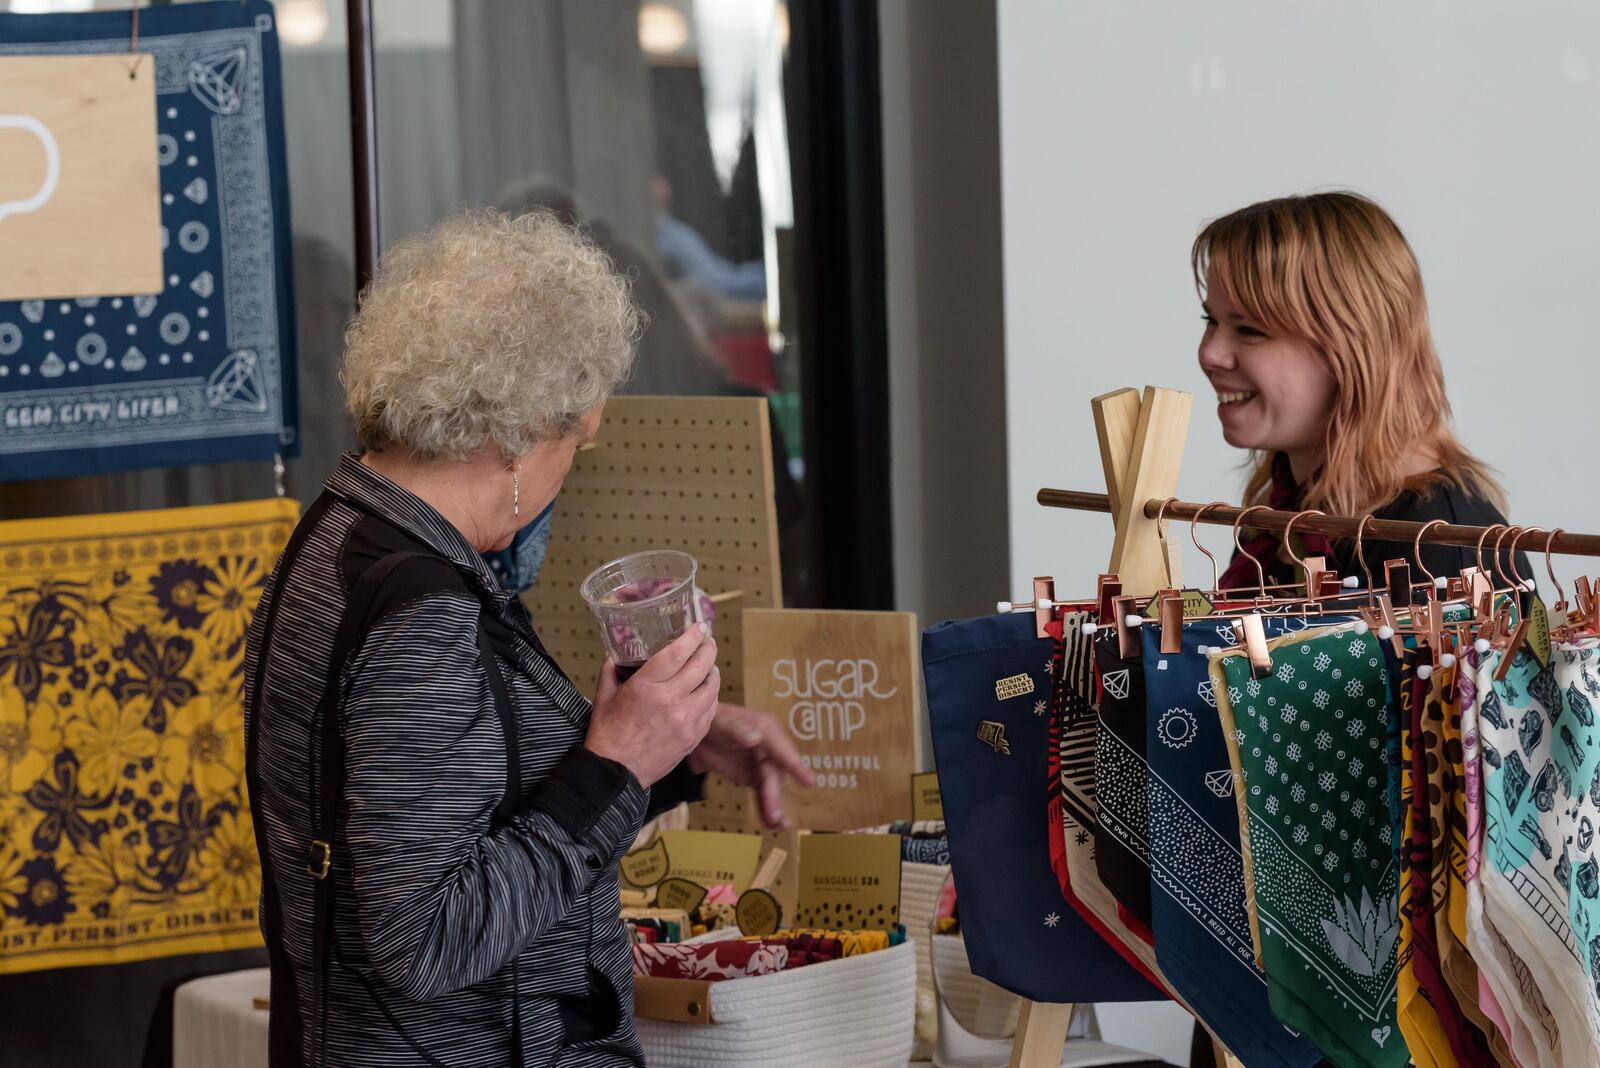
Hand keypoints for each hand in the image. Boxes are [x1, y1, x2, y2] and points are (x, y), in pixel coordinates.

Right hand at [585, 625, 719, 787]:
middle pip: (701, 665)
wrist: (616, 772)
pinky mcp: (693, 736)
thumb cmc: (608, 734)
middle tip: (708, 641)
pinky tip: (706, 691)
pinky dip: (711, 696)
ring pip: (712, 687)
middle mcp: (670, 700)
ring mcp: (685, 720)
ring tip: (709, 665)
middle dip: (708, 648)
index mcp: (646, 686)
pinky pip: (711, 709)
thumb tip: (616, 653)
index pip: (678, 652)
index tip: (698, 627)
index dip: (692, 636)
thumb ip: (611, 669)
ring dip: (713, 671)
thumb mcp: (603, 696)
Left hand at [688, 703, 814, 827]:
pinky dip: (766, 809)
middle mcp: (772, 749)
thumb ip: (738, 730)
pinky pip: (763, 795)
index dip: (796, 767)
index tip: (809, 782)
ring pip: (772, 788)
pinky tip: (772, 824)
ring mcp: (764, 765)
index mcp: (768, 730)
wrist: (701, 733)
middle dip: (775, 796)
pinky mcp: (755, 778)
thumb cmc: (715, 721)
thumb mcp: (723, 722)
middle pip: (776, 776)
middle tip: (774, 816)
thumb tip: (754, 738)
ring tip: (776, 825)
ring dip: (773, 807)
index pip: (784, 750)